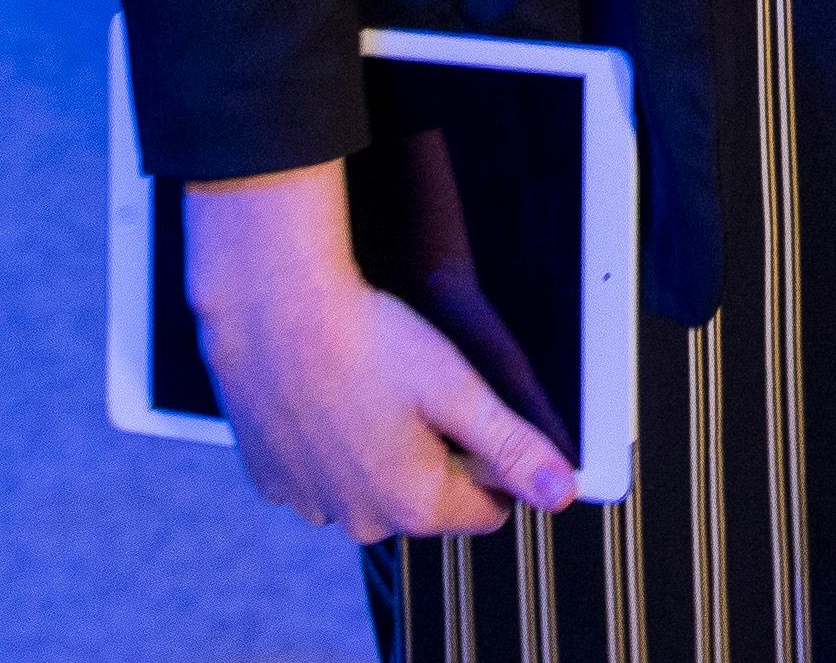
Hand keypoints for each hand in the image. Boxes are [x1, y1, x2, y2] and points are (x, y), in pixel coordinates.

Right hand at [186, 170, 575, 539]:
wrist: (272, 314)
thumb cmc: (369, 342)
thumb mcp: (459, 390)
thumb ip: (514, 448)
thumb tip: (562, 494)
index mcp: (416, 507)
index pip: (488, 509)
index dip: (492, 459)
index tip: (471, 411)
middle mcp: (361, 522)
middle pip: (429, 500)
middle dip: (437, 455)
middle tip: (419, 391)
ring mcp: (311, 505)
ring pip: (374, 487)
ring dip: (381, 451)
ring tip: (371, 388)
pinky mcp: (273, 482)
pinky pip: (322, 474)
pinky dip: (332, 445)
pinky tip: (331, 397)